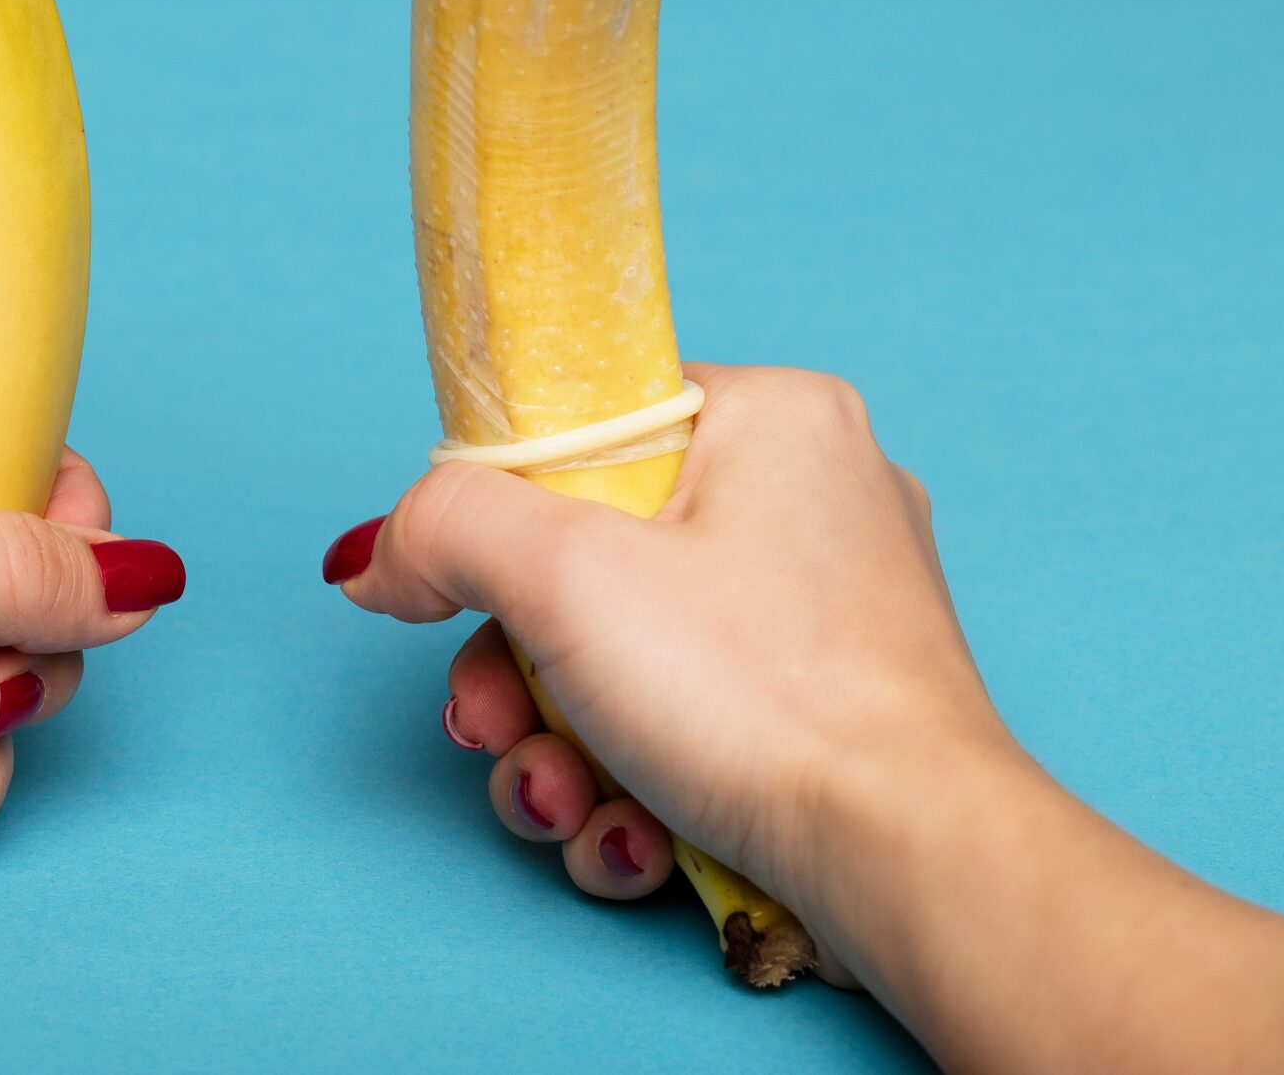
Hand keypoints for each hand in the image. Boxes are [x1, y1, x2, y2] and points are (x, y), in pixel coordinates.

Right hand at [320, 363, 1001, 976]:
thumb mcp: (565, 576)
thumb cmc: (767, 698)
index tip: (460, 602)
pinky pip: (689, 729)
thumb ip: (447, 527)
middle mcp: (813, 499)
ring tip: (571, 807)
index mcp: (773, 417)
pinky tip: (636, 841)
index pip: (584, 432)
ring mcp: (826, 615)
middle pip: (591, 568)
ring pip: (629, 666)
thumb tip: (376, 556)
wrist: (907, 865)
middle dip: (518, 676)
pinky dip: (639, 789)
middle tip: (493, 729)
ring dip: (564, 751)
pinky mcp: (827, 714)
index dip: (501, 523)